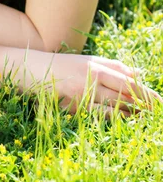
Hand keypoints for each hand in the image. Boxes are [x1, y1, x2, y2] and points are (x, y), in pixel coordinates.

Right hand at [25, 51, 162, 118]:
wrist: (31, 70)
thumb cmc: (62, 64)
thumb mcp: (87, 60)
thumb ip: (112, 66)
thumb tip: (137, 74)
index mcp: (95, 67)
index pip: (127, 82)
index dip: (145, 94)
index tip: (159, 102)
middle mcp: (90, 81)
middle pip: (124, 96)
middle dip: (144, 106)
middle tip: (157, 112)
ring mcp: (81, 96)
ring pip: (114, 109)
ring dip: (131, 114)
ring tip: (144, 118)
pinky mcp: (73, 109)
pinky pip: (98, 117)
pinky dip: (113, 119)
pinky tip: (122, 120)